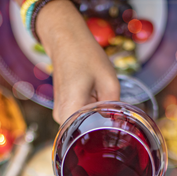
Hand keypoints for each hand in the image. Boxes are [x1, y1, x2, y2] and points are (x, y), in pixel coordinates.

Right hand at [36, 0, 119, 123]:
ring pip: (84, 122)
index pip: (90, 135)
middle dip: (102, 120)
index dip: (106, 131)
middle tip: (110, 101)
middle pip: (88, 130)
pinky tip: (93, 91)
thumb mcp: (109, 80)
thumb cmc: (86, 56)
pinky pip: (80, 114)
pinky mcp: (62, 107)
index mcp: (70, 111)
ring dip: (96, 112)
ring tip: (99, 91)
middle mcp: (60, 117)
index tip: (117, 123)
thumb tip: (117, 121)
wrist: (65, 40)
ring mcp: (59, 113)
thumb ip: (114, 106)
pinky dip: (90, 107)